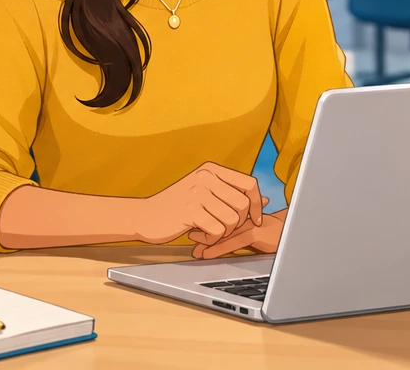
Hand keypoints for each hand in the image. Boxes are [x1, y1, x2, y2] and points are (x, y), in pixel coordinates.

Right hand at [134, 162, 264, 244]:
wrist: (144, 216)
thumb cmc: (178, 206)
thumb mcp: (205, 193)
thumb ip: (232, 194)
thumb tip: (266, 201)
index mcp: (212, 170)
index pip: (249, 184)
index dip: (257, 204)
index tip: (255, 219)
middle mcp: (206, 177)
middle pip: (243, 204)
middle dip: (239, 223)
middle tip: (224, 229)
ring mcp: (197, 193)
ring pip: (232, 220)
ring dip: (224, 233)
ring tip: (209, 232)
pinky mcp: (189, 211)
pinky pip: (217, 230)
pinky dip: (212, 239)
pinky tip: (199, 236)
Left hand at [189, 211, 285, 258]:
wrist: (297, 234)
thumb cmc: (273, 233)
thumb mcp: (249, 232)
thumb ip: (231, 234)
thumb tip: (205, 245)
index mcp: (242, 208)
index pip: (217, 209)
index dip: (203, 217)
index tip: (189, 224)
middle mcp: (245, 212)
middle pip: (217, 217)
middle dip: (201, 225)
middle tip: (186, 233)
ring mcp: (250, 222)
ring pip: (222, 229)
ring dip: (205, 238)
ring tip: (193, 247)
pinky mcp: (256, 233)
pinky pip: (232, 242)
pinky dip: (217, 248)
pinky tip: (206, 254)